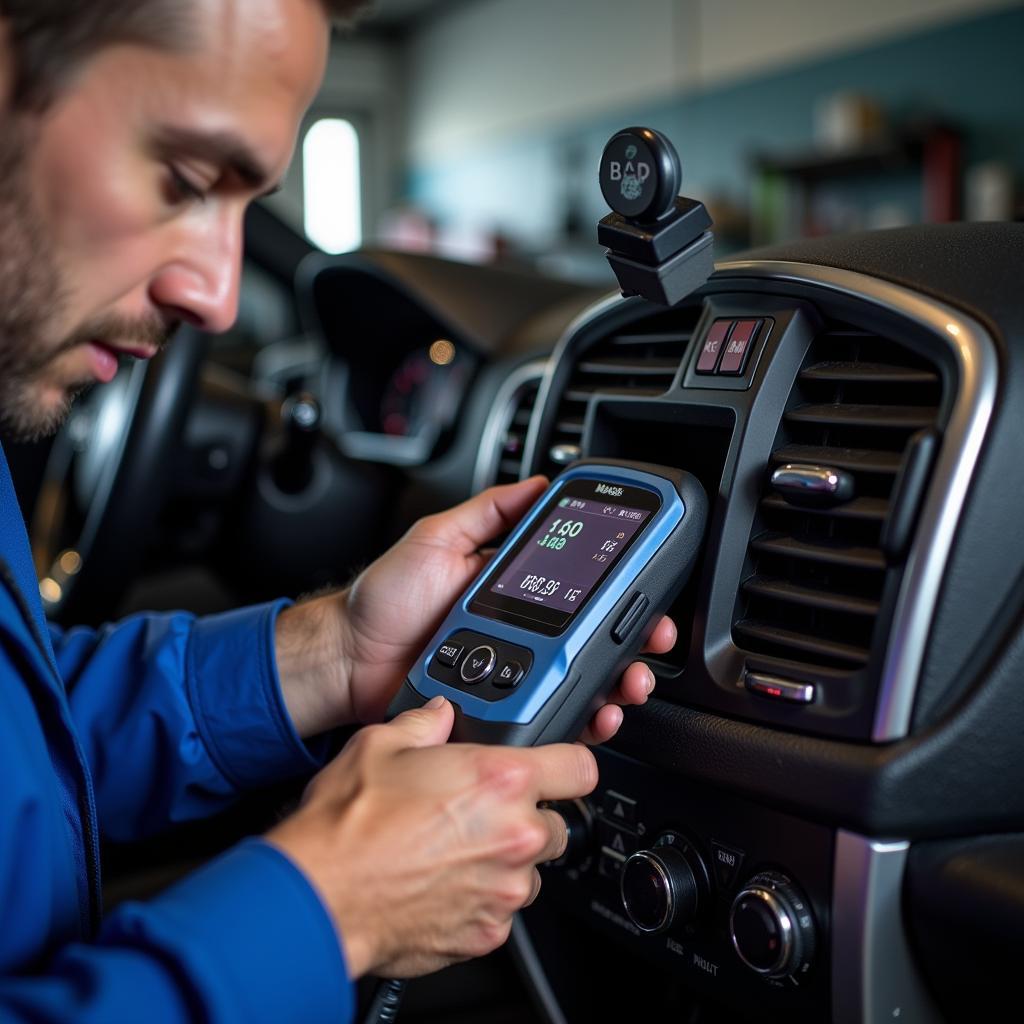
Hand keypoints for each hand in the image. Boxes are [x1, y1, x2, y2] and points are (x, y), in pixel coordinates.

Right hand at [267, 698, 597, 977]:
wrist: (319, 895)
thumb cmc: (349, 823)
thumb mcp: (381, 744)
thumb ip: (424, 724)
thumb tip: (438, 715)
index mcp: (501, 780)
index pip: (580, 767)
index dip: (569, 765)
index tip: (559, 769)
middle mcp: (514, 835)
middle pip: (556, 824)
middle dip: (525, 817)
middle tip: (479, 813)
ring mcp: (504, 889)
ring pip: (528, 871)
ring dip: (503, 862)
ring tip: (451, 851)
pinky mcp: (486, 933)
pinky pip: (499, 910)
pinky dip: (479, 899)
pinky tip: (439, 884)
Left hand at [336, 477, 675, 733]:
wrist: (348, 659)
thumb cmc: (384, 600)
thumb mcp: (435, 537)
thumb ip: (487, 512)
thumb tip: (536, 484)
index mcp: (511, 585)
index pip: (578, 579)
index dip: (616, 582)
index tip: (644, 580)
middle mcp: (522, 626)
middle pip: (593, 633)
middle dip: (634, 636)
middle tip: (651, 636)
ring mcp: (515, 668)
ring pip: (583, 677)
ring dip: (618, 678)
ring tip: (630, 678)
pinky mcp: (504, 704)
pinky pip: (552, 711)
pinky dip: (583, 715)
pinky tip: (597, 712)